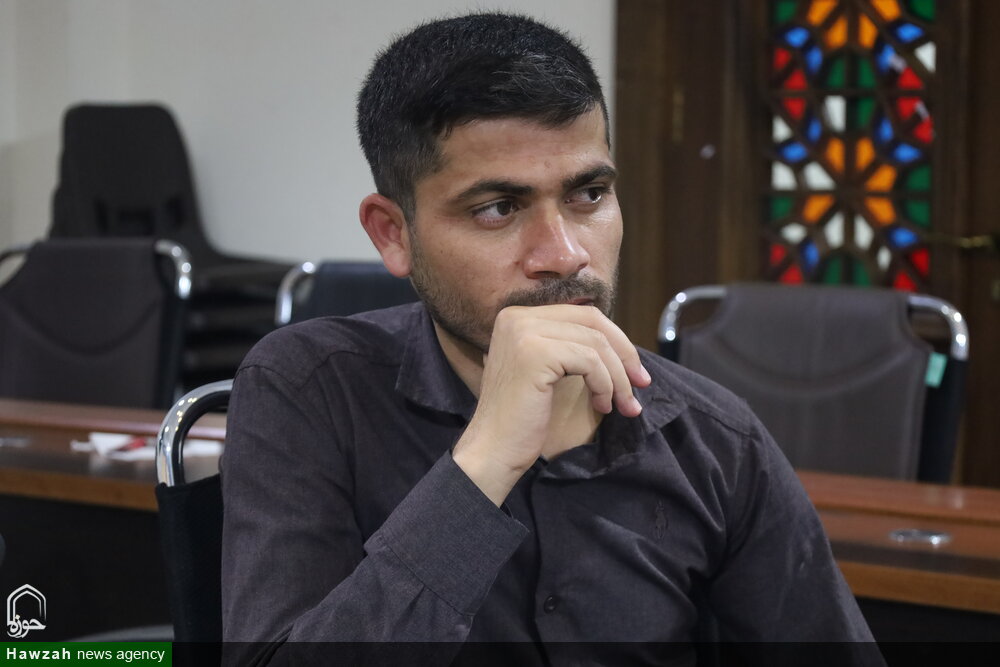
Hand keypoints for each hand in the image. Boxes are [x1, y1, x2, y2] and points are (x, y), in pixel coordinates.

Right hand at [452, 305, 650, 504]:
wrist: (494, 450)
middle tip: (642, 384)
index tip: (634, 372)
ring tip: (623, 405)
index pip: (582, 314)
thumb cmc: (523, 418)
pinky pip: (590, 361)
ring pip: (596, 343)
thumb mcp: (547, 370)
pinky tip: (601, 407)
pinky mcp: (535, 352)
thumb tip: (619, 338)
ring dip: (618, 377)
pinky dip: (604, 385)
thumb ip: (569, 345)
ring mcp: (523, 332)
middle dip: (624, 353)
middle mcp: (517, 317)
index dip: (616, 340)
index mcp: (518, 316)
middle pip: (592, 321)